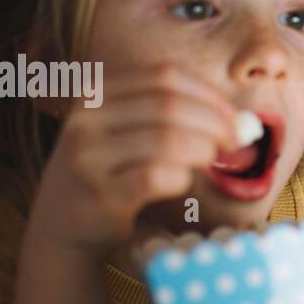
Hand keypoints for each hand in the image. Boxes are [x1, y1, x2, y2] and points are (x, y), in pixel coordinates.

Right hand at [27, 63, 238, 256]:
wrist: (63, 226)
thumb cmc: (110, 175)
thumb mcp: (126, 132)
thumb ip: (172, 117)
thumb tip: (240, 121)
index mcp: (96, 92)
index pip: (165, 77)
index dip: (209, 95)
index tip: (233, 118)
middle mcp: (86, 118)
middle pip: (171, 105)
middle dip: (215, 123)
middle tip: (234, 144)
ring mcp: (89, 156)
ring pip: (168, 139)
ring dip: (203, 150)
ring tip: (210, 162)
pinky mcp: (100, 193)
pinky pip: (158, 176)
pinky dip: (182, 178)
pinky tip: (181, 183)